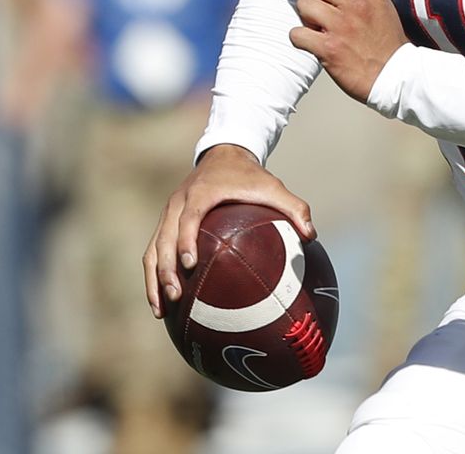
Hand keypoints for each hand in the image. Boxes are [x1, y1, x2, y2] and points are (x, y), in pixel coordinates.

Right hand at [145, 144, 313, 317]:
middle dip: (165, 270)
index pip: (188, 218)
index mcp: (200, 194)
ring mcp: (168, 214)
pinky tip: (163, 303)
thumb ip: (294, 207)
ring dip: (153, 280)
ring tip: (160, 310)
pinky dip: (154, 276)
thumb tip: (312, 235)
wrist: (223, 154)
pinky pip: (154, 252)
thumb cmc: (249, 175)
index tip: (190, 265)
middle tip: (176, 296)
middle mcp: (178, 204)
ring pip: (152, 250)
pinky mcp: (165, 223)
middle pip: (163, 239)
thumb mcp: (273, 186)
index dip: (185, 241)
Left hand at [290, 0, 408, 102]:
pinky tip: (313, 44)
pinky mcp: (329, 48)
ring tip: (319, 28)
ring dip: (307, 17)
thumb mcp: (382, 5)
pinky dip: (300, 39)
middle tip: (321, 8)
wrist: (396, 77)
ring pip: (303, 4)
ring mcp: (340, 25)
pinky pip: (296, 34)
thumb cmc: (388, 43)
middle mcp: (354, 3)